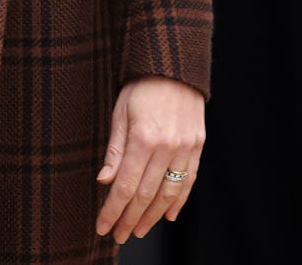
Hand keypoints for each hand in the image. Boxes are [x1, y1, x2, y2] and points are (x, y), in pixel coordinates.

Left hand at [95, 76, 204, 244]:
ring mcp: (186, 148)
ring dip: (153, 216)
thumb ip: (114, 149)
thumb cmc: (141, 85)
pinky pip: (189, 181)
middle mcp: (167, 147)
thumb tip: (104, 181)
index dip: (113, 210)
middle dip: (130, 219)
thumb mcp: (120, 111)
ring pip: (169, 193)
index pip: (126, 185)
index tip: (103, 226)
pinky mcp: (198, 146)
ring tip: (139, 230)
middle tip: (119, 235)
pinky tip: (169, 215)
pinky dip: (179, 201)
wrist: (175, 65)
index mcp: (143, 137)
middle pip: (146, 195)